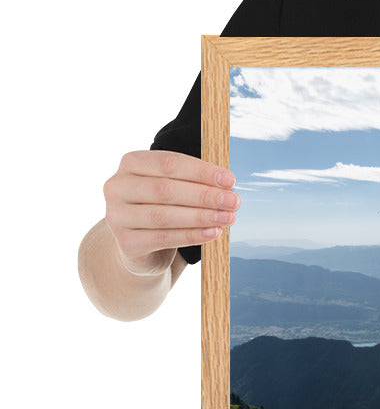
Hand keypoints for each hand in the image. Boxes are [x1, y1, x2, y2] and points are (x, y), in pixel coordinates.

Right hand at [103, 151, 239, 274]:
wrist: (141, 245)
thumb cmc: (164, 206)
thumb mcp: (175, 187)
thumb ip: (195, 181)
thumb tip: (228, 185)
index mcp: (131, 163)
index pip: (169, 163)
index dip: (202, 171)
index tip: (230, 180)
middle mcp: (117, 187)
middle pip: (165, 189)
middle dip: (204, 195)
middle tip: (233, 201)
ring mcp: (117, 215)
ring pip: (164, 215)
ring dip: (202, 216)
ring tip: (228, 218)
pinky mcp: (125, 242)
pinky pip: (164, 238)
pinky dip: (192, 235)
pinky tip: (214, 233)